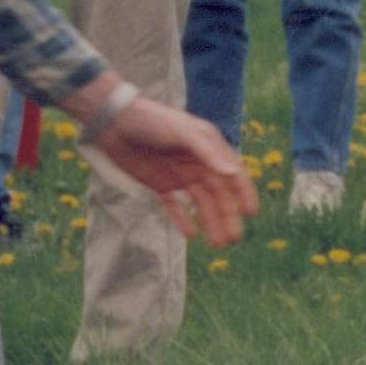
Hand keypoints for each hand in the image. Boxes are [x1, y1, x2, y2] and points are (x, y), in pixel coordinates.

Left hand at [83, 93, 258, 246]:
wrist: (114, 122)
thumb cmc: (152, 120)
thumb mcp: (182, 132)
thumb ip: (207, 152)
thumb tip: (233, 173)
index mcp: (209, 147)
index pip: (232, 173)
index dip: (243, 192)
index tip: (251, 212)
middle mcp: (198, 162)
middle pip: (218, 194)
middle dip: (227, 216)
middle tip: (233, 239)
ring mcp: (179, 175)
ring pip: (200, 203)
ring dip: (210, 222)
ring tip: (217, 243)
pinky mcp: (160, 184)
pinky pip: (175, 206)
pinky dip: (183, 219)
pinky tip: (191, 235)